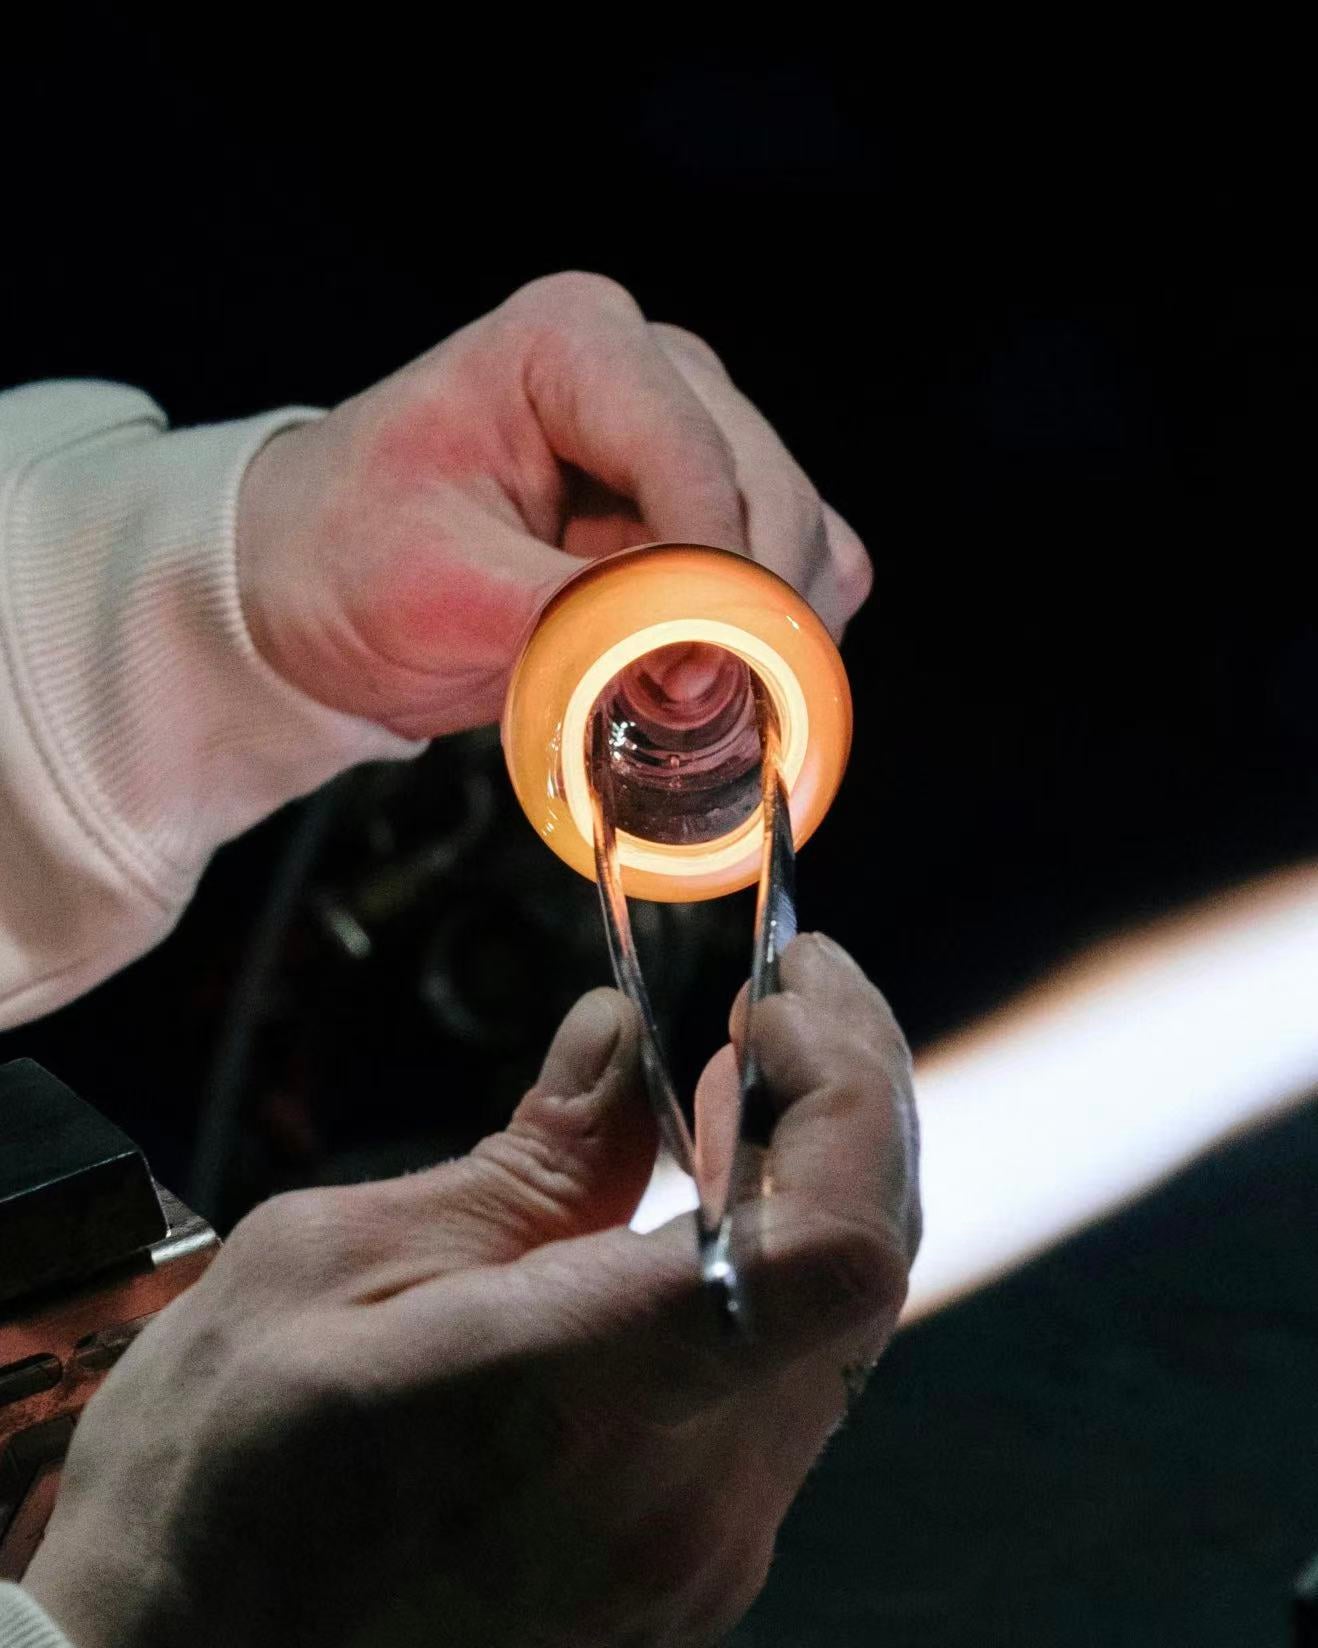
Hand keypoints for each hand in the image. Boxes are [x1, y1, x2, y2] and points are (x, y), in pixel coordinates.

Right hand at [24, 934, 916, 1647]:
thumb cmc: (211, 1483)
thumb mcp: (334, 1265)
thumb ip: (525, 1161)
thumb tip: (622, 1039)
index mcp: (582, 1399)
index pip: (837, 1250)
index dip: (850, 1095)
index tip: (778, 999)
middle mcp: (683, 1507)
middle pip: (859, 1271)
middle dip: (846, 1103)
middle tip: (789, 995)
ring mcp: (695, 1562)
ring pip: (836, 1330)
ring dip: (815, 1178)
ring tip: (754, 1066)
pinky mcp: (680, 1579)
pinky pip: (778, 1390)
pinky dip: (771, 1266)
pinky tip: (711, 1193)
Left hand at [235, 272, 872, 739]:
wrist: (319, 592)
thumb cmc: (348, 559)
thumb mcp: (435, 588)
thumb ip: (568, 615)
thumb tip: (689, 657)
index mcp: (573, 342)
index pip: (690, 452)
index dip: (712, 573)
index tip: (694, 674)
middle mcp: (655, 371)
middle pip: (770, 495)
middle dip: (748, 614)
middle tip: (694, 709)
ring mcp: (698, 437)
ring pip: (806, 538)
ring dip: (770, 635)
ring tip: (686, 705)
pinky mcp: (713, 512)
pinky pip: (801, 574)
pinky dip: (775, 642)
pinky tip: (712, 685)